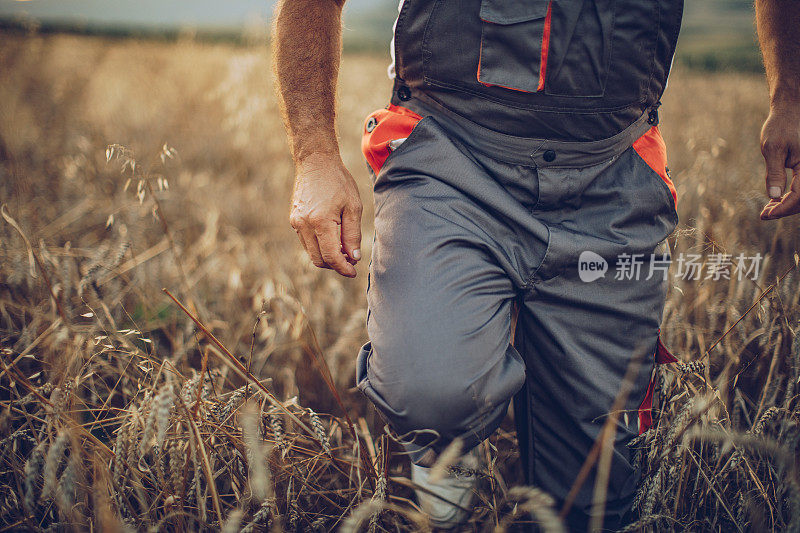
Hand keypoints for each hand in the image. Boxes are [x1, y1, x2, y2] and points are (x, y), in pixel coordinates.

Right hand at [289, 152, 362, 276]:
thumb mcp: (353, 206)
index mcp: (321, 221)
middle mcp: (304, 225)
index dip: (343, 268)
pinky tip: (332, 238)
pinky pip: (307, 242)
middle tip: (351, 259)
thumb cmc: (338, 182)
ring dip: (327, 256)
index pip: (331, 256)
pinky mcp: (294, 220)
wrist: (315, 162)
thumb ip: (353, 234)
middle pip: (319, 260)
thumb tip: (353, 257)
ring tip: (344, 248)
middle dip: (335, 264)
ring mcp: (296, 223)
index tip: (353, 272)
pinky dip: (319, 246)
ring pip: (311, 253)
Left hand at [759, 98, 799, 219]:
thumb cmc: (780, 127)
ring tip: (767, 211)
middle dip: (785, 210)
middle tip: (764, 215)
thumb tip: (773, 195)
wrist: (790, 112)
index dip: (783, 208)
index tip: (766, 215)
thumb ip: (774, 172)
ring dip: (787, 205)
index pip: (799, 195)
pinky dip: (790, 197)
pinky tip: (774, 201)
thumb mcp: (772, 149)